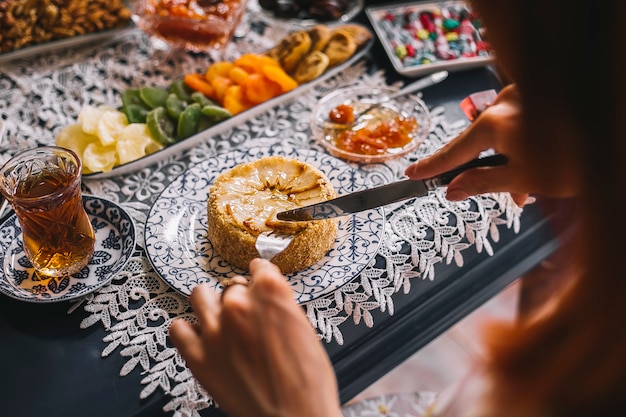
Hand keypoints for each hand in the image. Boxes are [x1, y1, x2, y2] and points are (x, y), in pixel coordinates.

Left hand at [169, 258, 341, 416]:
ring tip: (219, 321)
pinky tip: (201, 339)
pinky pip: (177, 329)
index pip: (258, 267)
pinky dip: (187, 331)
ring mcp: (214, 330)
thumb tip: (266, 301)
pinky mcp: (197, 356)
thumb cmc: (307, 382)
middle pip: (231, 287)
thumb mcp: (305, 330)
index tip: (258, 281)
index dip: (260, 276)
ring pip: (199, 296)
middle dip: (240, 300)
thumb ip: (281, 307)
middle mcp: (239, 305)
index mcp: (271, 294)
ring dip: (210, 305)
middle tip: (248, 321)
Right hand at [405, 84, 580, 204]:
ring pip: (501, 135)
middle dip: (483, 170)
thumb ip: (482, 183)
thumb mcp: (526, 177)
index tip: (411, 176)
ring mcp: (523, 97)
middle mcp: (505, 104)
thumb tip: (452, 190)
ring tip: (525, 190)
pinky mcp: (538, 96)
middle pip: (479, 142)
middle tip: (484, 193)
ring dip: (507, 161)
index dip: (431, 167)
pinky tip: (536, 169)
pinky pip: (518, 125)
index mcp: (496, 123)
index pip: (453, 151)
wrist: (613, 134)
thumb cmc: (579, 156)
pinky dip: (521, 146)